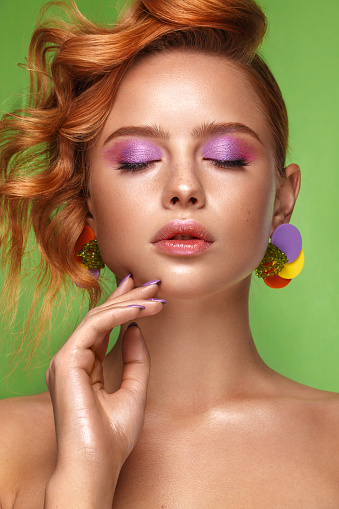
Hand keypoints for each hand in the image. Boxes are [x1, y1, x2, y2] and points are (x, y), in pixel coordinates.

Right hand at [44, 276, 163, 507]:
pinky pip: (95, 327)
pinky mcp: (67, 361)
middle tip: (152, 281)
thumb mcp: (134, 391)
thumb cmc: (112, 438)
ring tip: (155, 293)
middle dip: (127, 296)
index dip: (123, 304)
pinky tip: (141, 309)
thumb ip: (135, 360)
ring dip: (128, 302)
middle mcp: (72, 359)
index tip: (144, 289)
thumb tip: (137, 329)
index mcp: (84, 367)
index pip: (103, 327)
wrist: (96, 467)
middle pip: (101, 317)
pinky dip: (119, 315)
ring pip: (98, 318)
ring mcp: (66, 359)